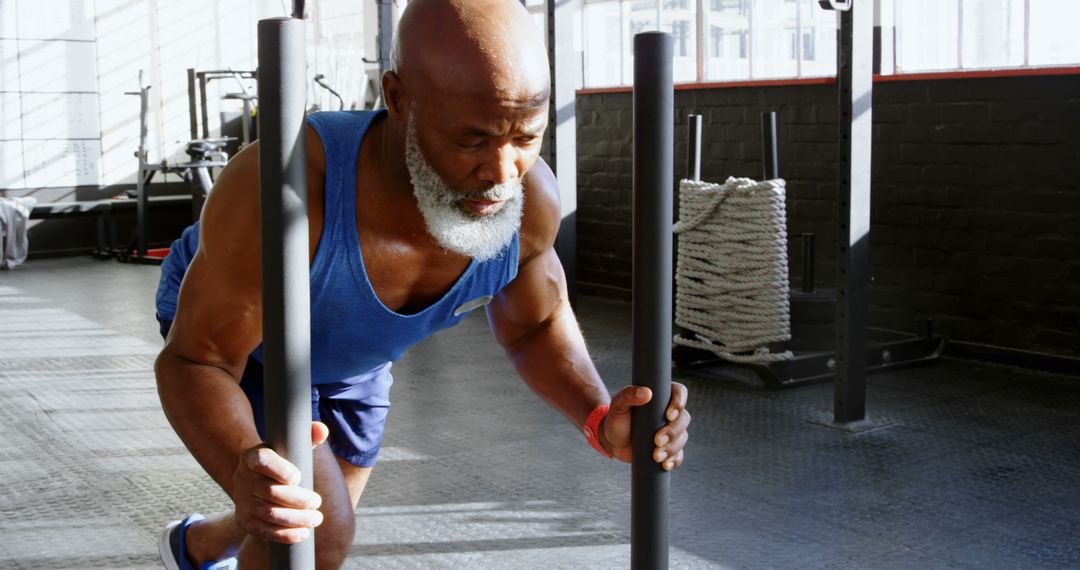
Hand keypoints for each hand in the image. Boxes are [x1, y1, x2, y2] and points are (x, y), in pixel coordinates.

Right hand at [232, 421, 328, 542]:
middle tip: (317, 502)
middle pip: (269, 492)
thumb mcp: (292, 447)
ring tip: (316, 518)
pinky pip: (263, 530)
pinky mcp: (244, 520)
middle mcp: (242, 477)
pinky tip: (303, 533)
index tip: (299, 477)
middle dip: (297, 500)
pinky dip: (284, 534)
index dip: (280, 470)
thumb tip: (321, 431)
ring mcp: (241, 500)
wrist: (257, 482)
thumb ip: (307, 436)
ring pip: (268, 513)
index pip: (262, 460)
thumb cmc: (283, 462)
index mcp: (252, 456)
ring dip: (295, 519)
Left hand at [599, 383, 689, 470]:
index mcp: (661, 398)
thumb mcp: (618, 405)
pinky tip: (665, 464)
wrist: (612, 441)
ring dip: (672, 448)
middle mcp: (670, 414)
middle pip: (683, 419)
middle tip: (657, 440)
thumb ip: (628, 395)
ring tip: (656, 456)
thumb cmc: (616, 419)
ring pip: (682, 438)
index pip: (679, 392)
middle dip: (673, 431)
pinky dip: (675, 460)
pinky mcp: (669, 448)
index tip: (668, 415)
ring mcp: (671, 432)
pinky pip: (679, 455)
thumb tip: (647, 393)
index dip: (679, 402)